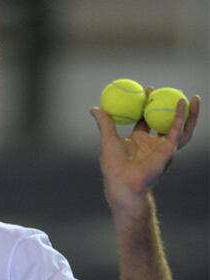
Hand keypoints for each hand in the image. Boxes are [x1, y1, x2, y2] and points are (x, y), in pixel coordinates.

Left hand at [91, 89, 199, 211]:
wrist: (123, 181)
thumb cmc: (113, 164)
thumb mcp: (107, 138)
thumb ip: (104, 122)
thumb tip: (93, 108)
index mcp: (139, 140)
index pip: (145, 119)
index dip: (146, 106)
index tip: (147, 91)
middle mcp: (153, 144)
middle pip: (164, 121)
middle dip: (167, 106)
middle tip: (167, 90)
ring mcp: (163, 147)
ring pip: (180, 127)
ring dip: (188, 113)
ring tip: (193, 97)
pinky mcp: (169, 150)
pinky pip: (178, 131)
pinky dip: (182, 117)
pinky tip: (182, 103)